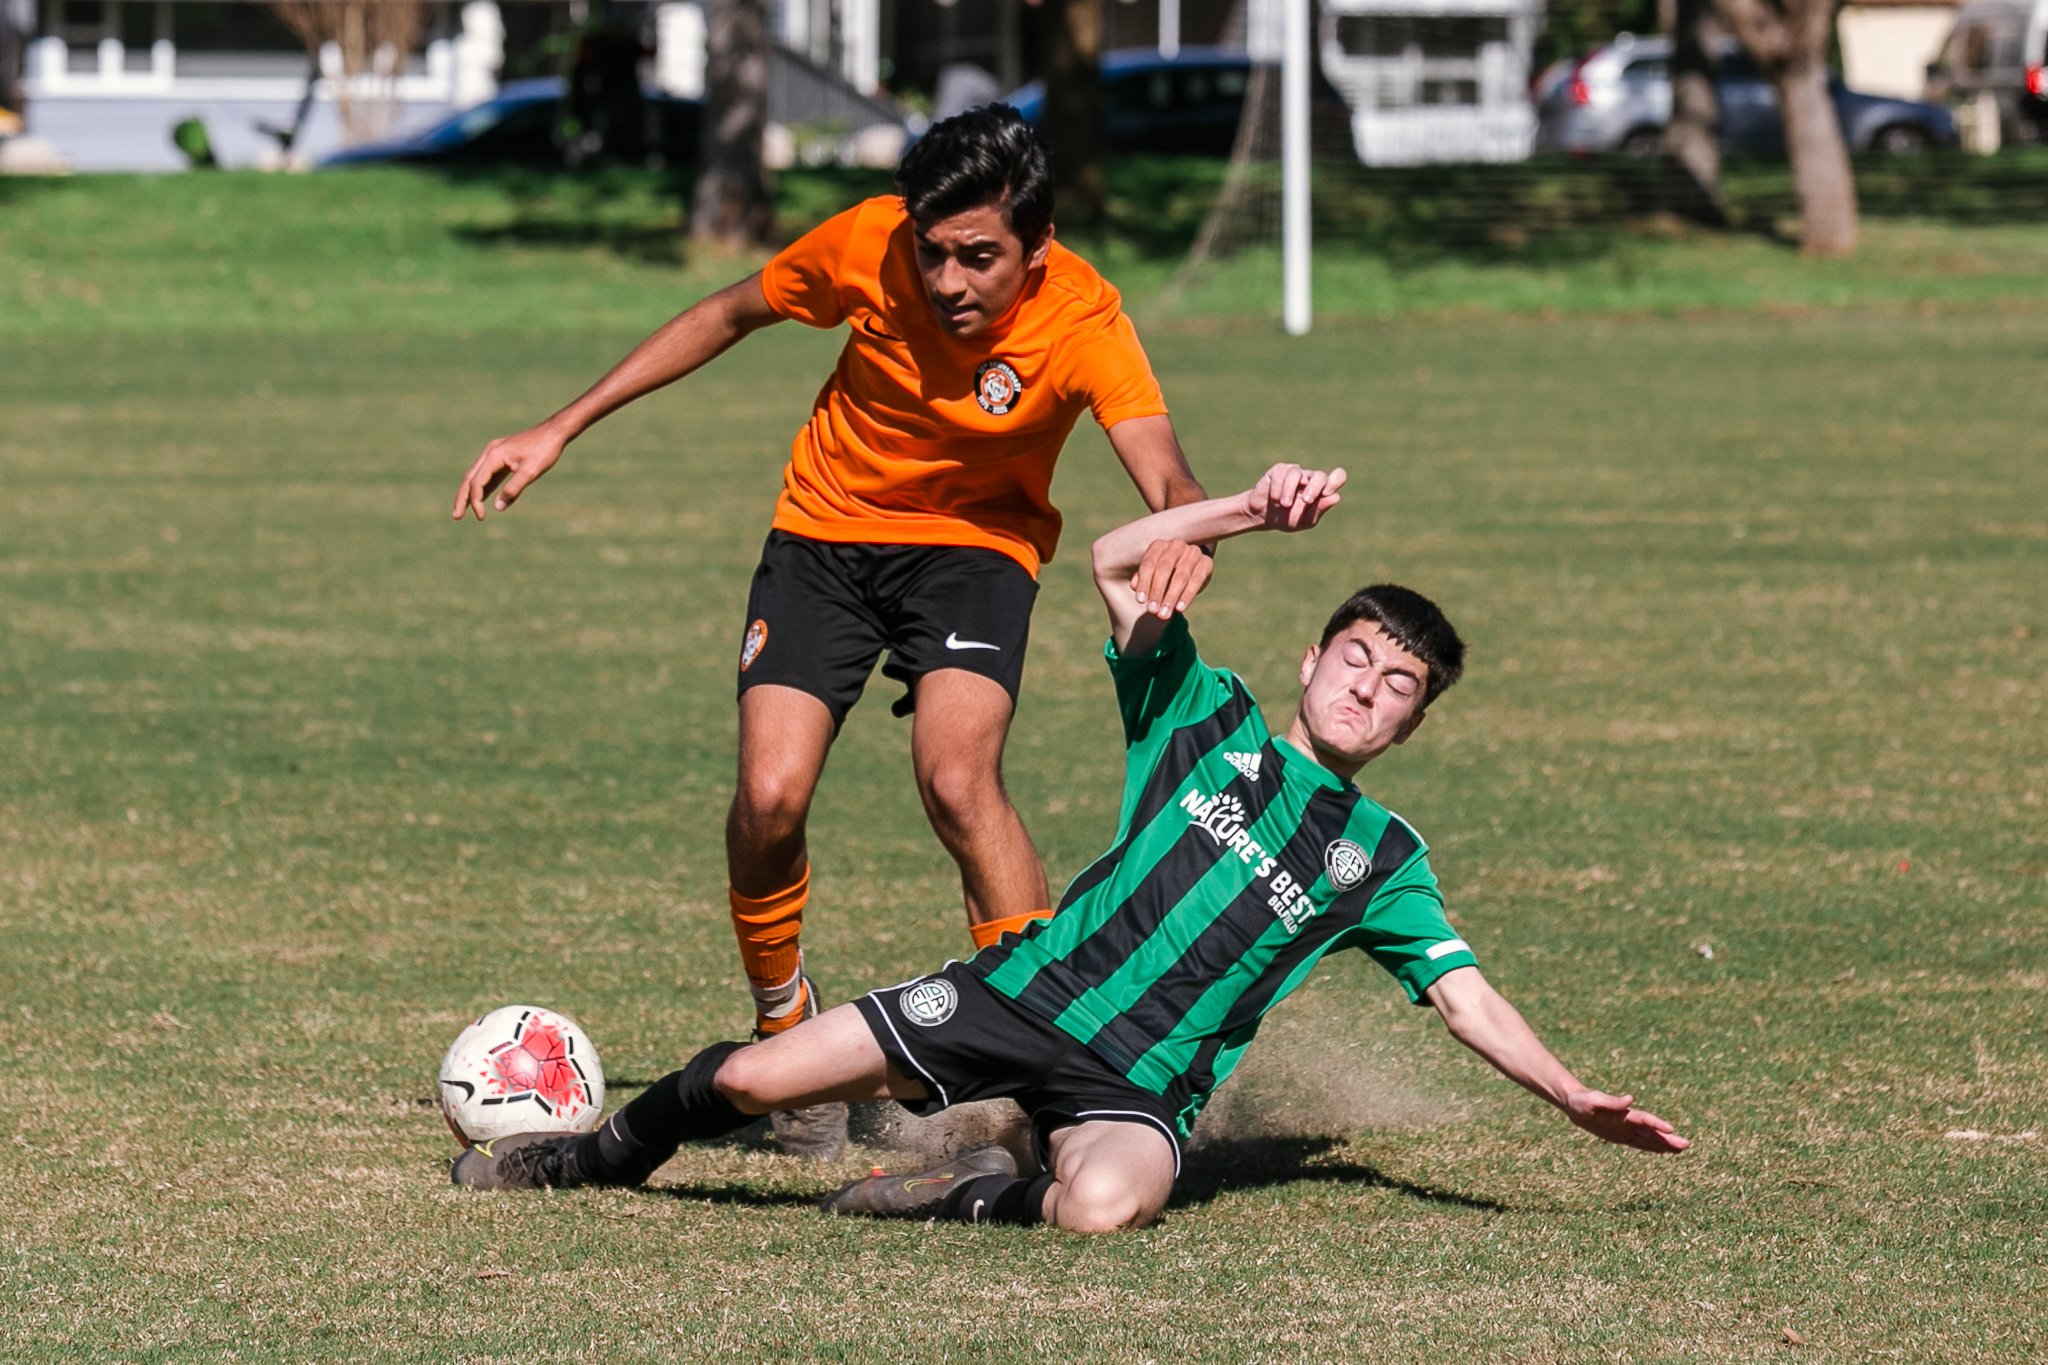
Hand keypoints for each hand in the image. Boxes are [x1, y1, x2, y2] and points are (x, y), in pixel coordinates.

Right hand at [452, 424, 568, 520]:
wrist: (555, 431)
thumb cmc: (544, 450)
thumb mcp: (531, 471)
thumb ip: (514, 489)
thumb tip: (498, 507)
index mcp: (494, 455)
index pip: (477, 482)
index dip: (476, 501)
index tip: (481, 517)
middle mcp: (490, 452)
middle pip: (470, 478)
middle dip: (462, 498)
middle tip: (456, 516)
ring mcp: (495, 453)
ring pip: (477, 475)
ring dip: (470, 493)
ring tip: (464, 510)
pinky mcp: (503, 455)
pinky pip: (488, 473)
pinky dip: (484, 486)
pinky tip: (483, 498)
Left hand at [1129, 538, 1213, 619]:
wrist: (1189, 566)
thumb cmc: (1165, 573)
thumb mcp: (1152, 575)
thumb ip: (1142, 579)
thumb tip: (1134, 586)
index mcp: (1159, 545)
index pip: (1149, 563)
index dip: (1144, 583)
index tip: (1140, 601)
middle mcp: (1176, 545)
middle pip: (1164, 568)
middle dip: (1157, 591)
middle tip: (1152, 610)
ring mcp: (1193, 552)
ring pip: (1181, 576)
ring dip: (1171, 597)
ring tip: (1164, 614)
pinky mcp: (1206, 562)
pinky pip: (1196, 580)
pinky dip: (1187, 595)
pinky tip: (1179, 608)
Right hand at [1244, 463, 1345, 531]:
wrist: (1263, 517)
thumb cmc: (1287, 518)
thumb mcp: (1304, 521)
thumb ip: (1319, 510)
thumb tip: (1336, 497)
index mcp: (1321, 490)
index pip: (1338, 476)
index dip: (1336, 480)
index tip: (1327, 493)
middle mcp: (1310, 479)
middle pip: (1320, 476)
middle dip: (1314, 488)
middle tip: (1306, 501)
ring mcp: (1295, 473)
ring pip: (1297, 473)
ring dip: (1290, 490)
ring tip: (1284, 505)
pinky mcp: (1279, 470)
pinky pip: (1281, 474)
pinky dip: (1278, 488)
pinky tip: (1275, 499)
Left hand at [1563, 1090, 1689, 1153]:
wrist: (1574, 1103)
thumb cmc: (1582, 1100)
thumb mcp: (1593, 1100)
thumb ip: (1610, 1101)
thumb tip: (1630, 1099)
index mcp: (1624, 1113)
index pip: (1644, 1119)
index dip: (1657, 1124)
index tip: (1671, 1130)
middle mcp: (1628, 1121)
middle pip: (1652, 1131)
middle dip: (1668, 1139)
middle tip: (1686, 1144)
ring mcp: (1626, 1129)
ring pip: (1648, 1138)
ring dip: (1664, 1144)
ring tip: (1681, 1149)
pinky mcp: (1620, 1136)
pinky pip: (1639, 1143)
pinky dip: (1651, 1147)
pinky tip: (1663, 1150)